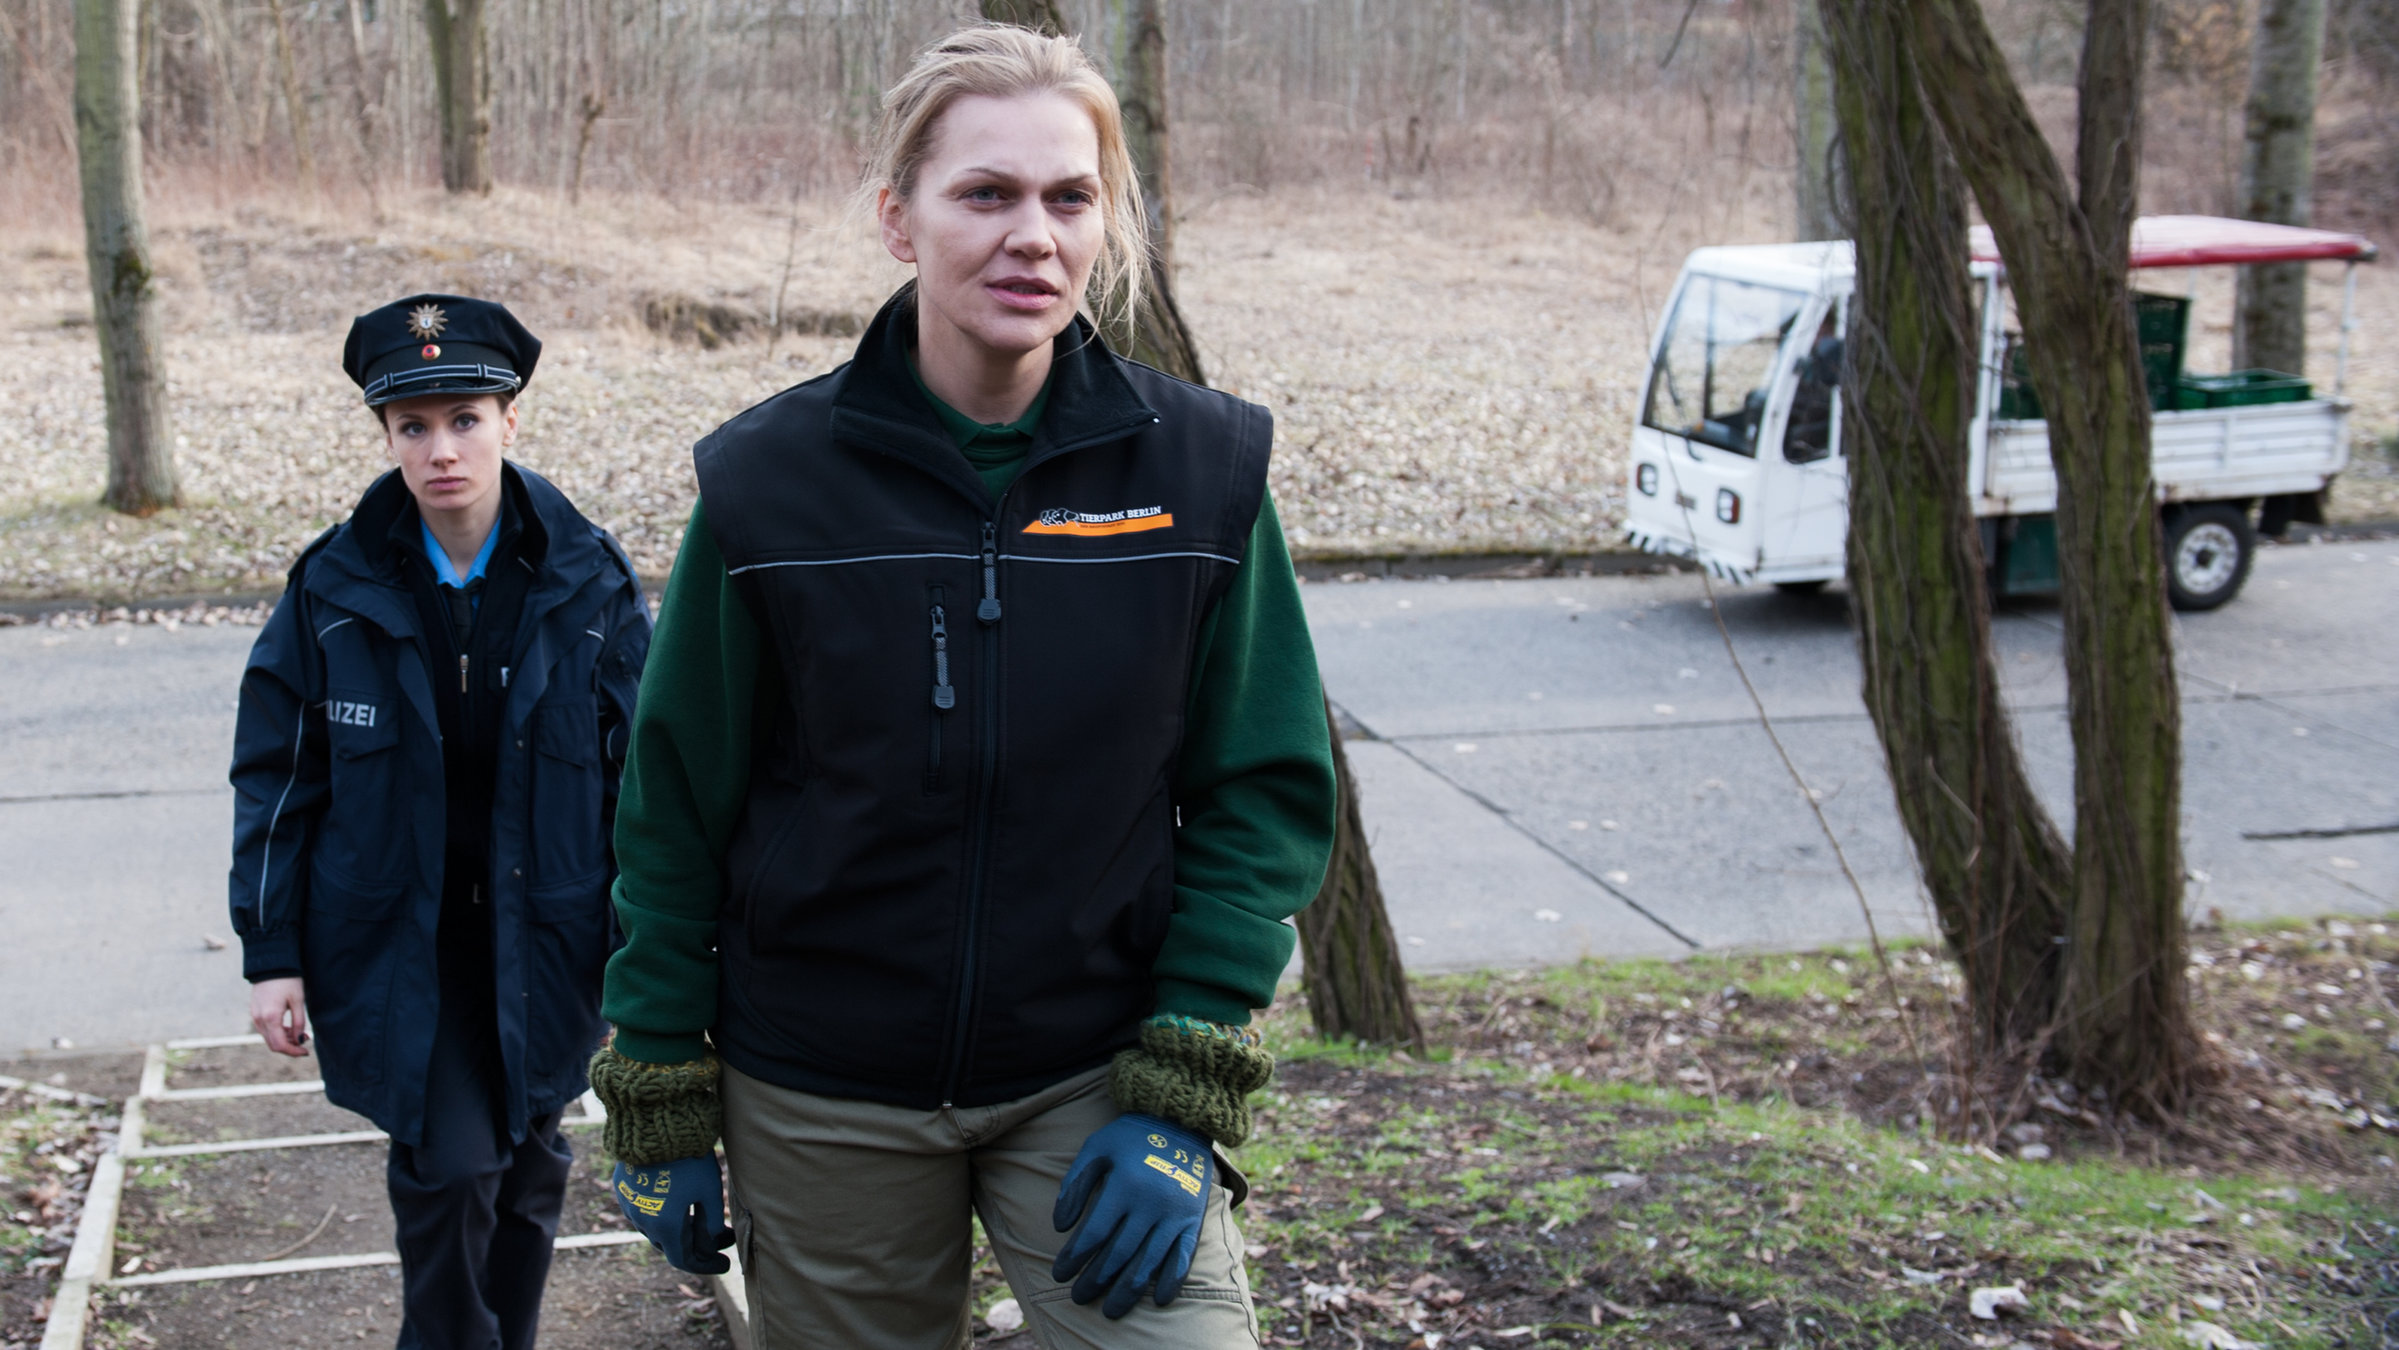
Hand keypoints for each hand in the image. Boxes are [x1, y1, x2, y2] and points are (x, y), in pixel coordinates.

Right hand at [250, 978, 309, 1056]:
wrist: (271, 965)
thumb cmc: (288, 981)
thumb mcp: (298, 1001)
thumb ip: (299, 1023)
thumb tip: (299, 1041)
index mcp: (270, 1018)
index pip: (279, 1045)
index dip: (293, 1052)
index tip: (306, 1052)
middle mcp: (259, 1020)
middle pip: (273, 1044)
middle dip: (290, 1047)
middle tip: (306, 1041)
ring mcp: (255, 1016)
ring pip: (268, 1037)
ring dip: (284, 1040)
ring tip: (300, 1033)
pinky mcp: (255, 1012)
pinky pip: (265, 1029)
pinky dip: (277, 1032)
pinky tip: (289, 1028)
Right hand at [612, 1156, 734, 1274]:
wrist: (654, 1127)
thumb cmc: (688, 1160)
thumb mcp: (709, 1191)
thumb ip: (712, 1222)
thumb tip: (713, 1242)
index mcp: (666, 1227)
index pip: (684, 1261)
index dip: (706, 1266)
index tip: (725, 1264)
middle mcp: (643, 1222)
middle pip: (671, 1245)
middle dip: (698, 1245)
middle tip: (723, 1236)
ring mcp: (630, 1205)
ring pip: (656, 1228)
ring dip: (679, 1229)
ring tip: (703, 1217)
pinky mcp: (624, 1188)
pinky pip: (643, 1209)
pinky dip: (663, 1213)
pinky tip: (679, 1201)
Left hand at [1051, 1113, 1211, 1317]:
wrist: (1179, 1122)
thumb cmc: (1129, 1137)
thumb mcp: (1095, 1149)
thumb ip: (1073, 1185)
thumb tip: (1060, 1227)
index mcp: (1124, 1186)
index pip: (1094, 1234)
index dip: (1074, 1258)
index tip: (1059, 1275)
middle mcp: (1151, 1204)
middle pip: (1118, 1255)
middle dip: (1095, 1280)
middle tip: (1079, 1297)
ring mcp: (1174, 1215)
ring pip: (1148, 1263)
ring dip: (1127, 1291)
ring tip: (1110, 1310)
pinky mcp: (1193, 1220)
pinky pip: (1184, 1258)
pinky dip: (1172, 1281)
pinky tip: (1160, 1300)